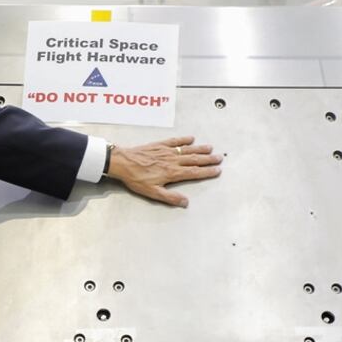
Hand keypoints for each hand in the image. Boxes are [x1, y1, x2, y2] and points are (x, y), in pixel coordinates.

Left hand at [107, 136, 221, 206]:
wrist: (122, 162)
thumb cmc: (135, 178)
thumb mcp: (152, 192)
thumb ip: (170, 197)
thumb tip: (185, 202)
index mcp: (172, 173)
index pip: (194, 172)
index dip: (207, 172)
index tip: (217, 170)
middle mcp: (172, 160)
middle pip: (194, 159)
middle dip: (208, 159)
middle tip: (219, 158)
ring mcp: (166, 151)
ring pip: (187, 150)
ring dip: (199, 149)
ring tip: (210, 148)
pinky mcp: (159, 145)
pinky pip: (174, 141)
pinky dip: (183, 140)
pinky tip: (190, 138)